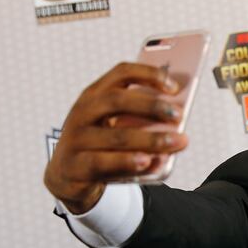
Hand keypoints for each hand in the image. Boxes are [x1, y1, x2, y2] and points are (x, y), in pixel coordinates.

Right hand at [44, 62, 187, 213]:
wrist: (68, 174)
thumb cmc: (101, 143)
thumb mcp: (116, 124)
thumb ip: (141, 117)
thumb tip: (178, 118)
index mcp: (96, 94)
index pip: (121, 73)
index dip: (149, 75)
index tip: (175, 86)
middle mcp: (83, 112)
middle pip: (117, 100)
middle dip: (151, 106)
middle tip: (179, 115)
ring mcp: (77, 139)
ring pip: (116, 136)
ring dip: (151, 139)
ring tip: (176, 142)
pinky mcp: (77, 166)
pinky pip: (104, 163)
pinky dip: (128, 161)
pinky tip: (149, 161)